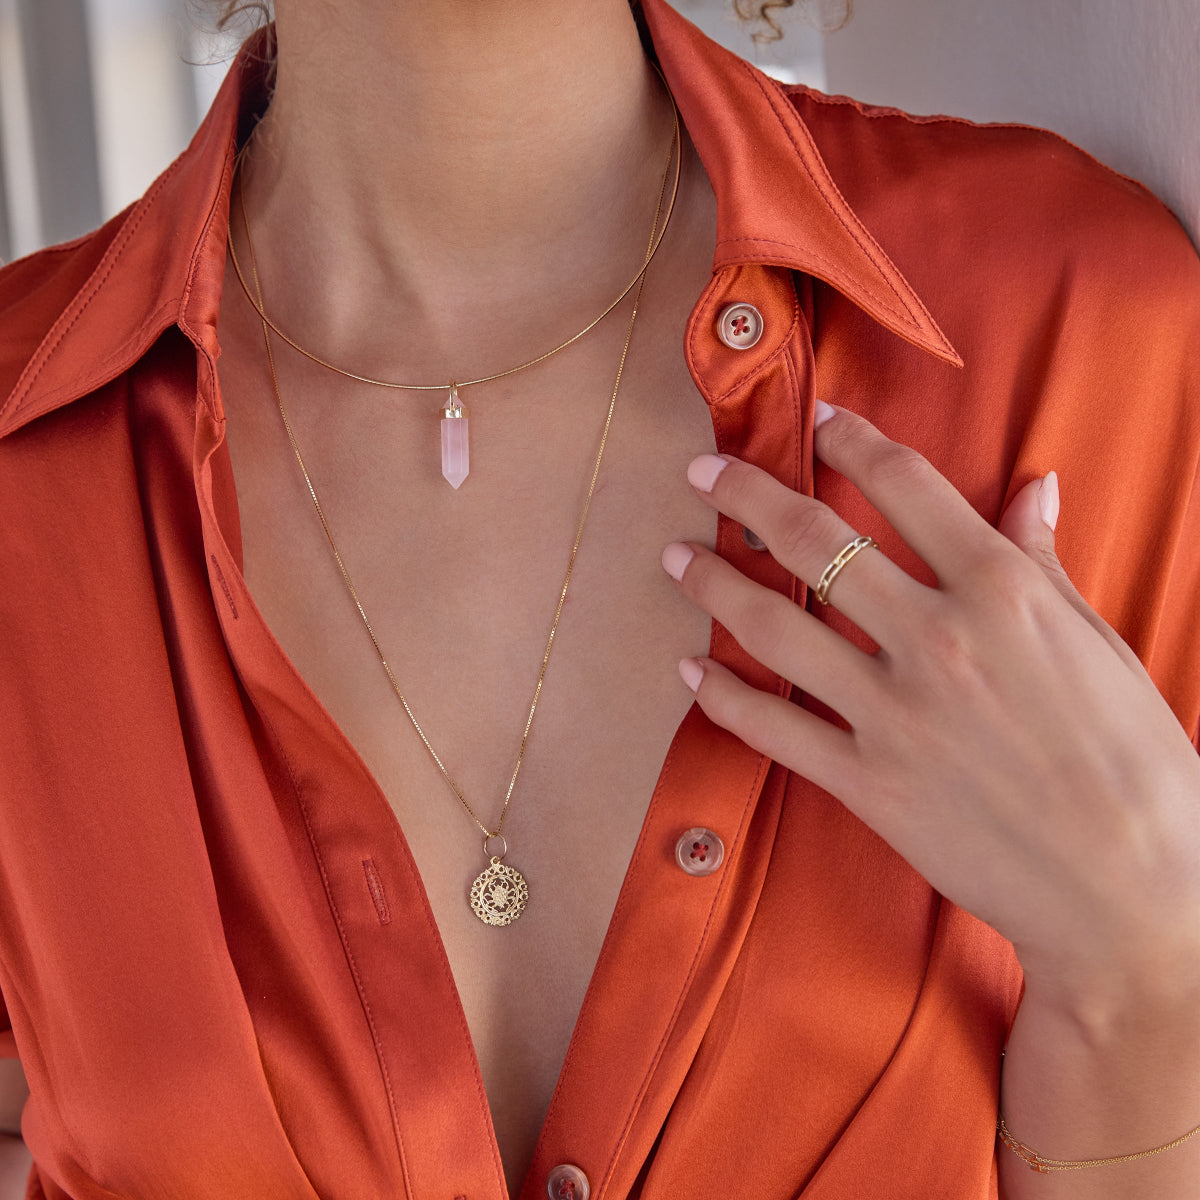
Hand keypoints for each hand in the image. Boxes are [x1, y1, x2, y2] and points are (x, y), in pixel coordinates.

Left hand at [662, 401, 1199, 1004]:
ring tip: (676, 554)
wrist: (1132, 889)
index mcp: (1001, 590)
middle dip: (746, 492)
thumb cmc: (1136, 762)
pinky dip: (722, 696)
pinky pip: (772, 727)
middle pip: (813, 540)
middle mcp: (935, 637)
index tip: (817, 422)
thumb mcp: (1099, 644)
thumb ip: (1045, 562)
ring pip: (774, 625)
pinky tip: (688, 667)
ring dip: (713, 582)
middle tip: (703, 469)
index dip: (852, 442)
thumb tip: (1034, 487)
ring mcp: (892, 712)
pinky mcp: (866, 782)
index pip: (906, 485)